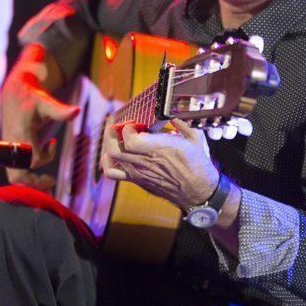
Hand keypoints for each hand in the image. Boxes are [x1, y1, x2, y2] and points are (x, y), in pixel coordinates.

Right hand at [0, 66, 78, 186]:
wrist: (13, 92)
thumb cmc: (31, 97)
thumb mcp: (46, 102)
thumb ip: (60, 111)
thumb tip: (77, 111)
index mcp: (22, 135)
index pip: (34, 158)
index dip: (48, 156)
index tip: (53, 143)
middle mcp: (12, 145)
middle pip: (18, 175)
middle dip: (35, 182)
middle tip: (52, 182)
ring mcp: (9, 149)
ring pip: (14, 176)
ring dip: (30, 182)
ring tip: (47, 184)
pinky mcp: (8, 150)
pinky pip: (14, 170)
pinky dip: (25, 176)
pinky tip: (38, 171)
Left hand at [100, 118, 218, 209]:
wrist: (198, 193)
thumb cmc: (198, 166)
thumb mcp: (195, 138)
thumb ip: (181, 123)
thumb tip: (172, 112)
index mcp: (160, 149)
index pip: (130, 139)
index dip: (128, 127)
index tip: (137, 123)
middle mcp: (145, 162)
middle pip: (115, 148)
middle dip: (112, 132)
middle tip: (119, 125)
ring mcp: (139, 172)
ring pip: (111, 158)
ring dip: (109, 144)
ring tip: (116, 136)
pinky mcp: (137, 180)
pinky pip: (113, 173)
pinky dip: (107, 162)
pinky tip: (113, 155)